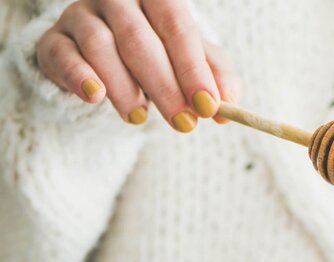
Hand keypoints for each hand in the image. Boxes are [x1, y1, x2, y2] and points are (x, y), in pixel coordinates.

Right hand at [36, 0, 236, 130]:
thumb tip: (230, 104)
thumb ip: (214, 78)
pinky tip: (95, 97)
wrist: (108, 61)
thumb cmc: (160, 57)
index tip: (209, 106)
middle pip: (139, 40)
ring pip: (100, 46)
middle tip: (184, 124)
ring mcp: (80, 16)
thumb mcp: (191, 64)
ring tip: (141, 119)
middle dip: (165, 87)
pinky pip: (62, 54)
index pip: (176, 26)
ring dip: (125, 88)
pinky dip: (79, 76)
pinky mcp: (54, 41)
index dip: (193, 68)